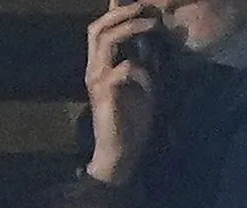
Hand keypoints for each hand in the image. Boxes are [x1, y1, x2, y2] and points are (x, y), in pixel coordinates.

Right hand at [85, 1, 159, 184]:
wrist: (120, 154)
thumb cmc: (131, 124)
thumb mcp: (141, 91)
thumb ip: (143, 68)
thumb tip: (152, 46)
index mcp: (100, 66)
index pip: (101, 30)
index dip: (115, 13)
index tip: (139, 3)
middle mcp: (94, 69)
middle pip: (98, 28)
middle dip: (122, 12)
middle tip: (146, 6)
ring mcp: (97, 80)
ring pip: (106, 40)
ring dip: (130, 29)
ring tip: (152, 25)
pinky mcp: (105, 94)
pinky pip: (123, 70)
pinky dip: (140, 69)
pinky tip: (151, 79)